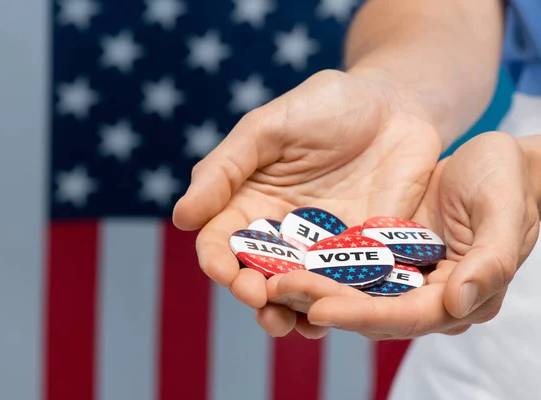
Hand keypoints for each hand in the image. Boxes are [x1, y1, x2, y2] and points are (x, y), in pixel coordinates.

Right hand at [172, 68, 442, 335]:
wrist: (394, 105)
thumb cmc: (325, 106)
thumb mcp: (268, 128)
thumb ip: (225, 169)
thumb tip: (181, 219)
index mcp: (249, 203)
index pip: (221, 241)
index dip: (217, 259)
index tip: (222, 270)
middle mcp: (281, 233)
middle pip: (257, 274)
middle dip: (252, 292)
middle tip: (258, 299)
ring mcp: (323, 249)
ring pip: (299, 291)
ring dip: (290, 312)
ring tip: (290, 325)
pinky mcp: (363, 256)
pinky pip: (348, 287)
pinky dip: (340, 306)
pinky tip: (336, 316)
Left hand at [266, 132, 539, 339]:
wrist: (495, 160)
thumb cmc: (506, 178)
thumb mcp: (505, 209)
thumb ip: (492, 260)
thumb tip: (457, 304)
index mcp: (460, 293)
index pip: (405, 316)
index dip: (362, 316)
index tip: (319, 309)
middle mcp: (425, 293)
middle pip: (368, 309)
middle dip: (321, 302)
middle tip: (275, 291)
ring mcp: (401, 274)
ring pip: (350, 291)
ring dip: (309, 288)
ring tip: (267, 280)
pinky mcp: (382, 251)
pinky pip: (344, 263)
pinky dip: (315, 263)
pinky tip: (282, 256)